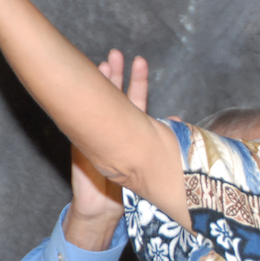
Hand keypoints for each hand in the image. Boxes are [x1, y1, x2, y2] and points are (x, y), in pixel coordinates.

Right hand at [62, 51, 149, 249]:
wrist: (102, 206)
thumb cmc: (127, 186)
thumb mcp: (150, 162)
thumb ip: (163, 140)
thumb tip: (181, 121)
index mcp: (128, 130)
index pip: (134, 100)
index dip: (137, 82)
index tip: (140, 61)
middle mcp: (110, 129)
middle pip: (113, 97)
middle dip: (114, 75)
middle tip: (115, 54)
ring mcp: (93, 135)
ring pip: (96, 106)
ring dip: (98, 87)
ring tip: (100, 64)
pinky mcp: (79, 145)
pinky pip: (81, 127)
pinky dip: (80, 112)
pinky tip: (77, 96)